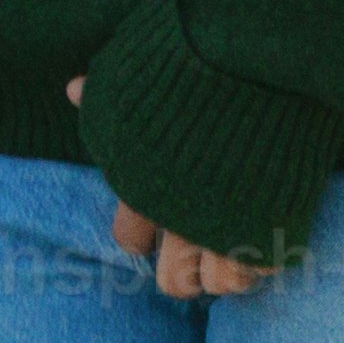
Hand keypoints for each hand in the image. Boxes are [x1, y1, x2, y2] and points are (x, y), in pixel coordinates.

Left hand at [67, 78, 272, 298]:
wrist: (249, 58)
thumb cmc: (182, 60)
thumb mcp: (129, 74)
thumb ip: (104, 96)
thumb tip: (73, 89)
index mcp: (137, 187)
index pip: (129, 241)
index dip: (144, 233)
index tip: (162, 216)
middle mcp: (176, 219)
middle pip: (173, 281)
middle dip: (186, 268)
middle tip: (204, 243)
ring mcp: (224, 228)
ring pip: (221, 284)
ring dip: (229, 267)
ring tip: (238, 241)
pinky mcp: (270, 227)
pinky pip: (263, 267)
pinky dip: (265, 254)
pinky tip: (268, 230)